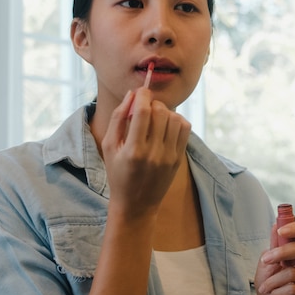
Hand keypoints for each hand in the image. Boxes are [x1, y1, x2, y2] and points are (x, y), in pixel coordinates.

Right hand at [101, 88, 190, 217]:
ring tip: (155, 119)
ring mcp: (169, 157)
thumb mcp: (109, 146)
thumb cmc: (118, 173)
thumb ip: (118, 118)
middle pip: (161, 112)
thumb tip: (131, 94)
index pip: (143, 112)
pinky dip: (176, 121)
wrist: (136, 204)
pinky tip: (165, 126)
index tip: (141, 91)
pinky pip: (185, 128)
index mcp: (134, 150)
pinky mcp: (179, 158)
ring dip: (165, 112)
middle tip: (146, 108)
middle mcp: (154, 153)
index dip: (143, 95)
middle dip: (153, 103)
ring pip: (175, 118)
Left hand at [254, 222, 294, 294]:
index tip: (281, 230)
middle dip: (283, 252)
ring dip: (273, 281)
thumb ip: (274, 244)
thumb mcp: (268, 261)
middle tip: (267, 259)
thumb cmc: (270, 284)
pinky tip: (274, 294)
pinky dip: (278, 293)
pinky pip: (294, 289)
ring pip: (293, 272)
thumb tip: (276, 225)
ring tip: (266, 287)